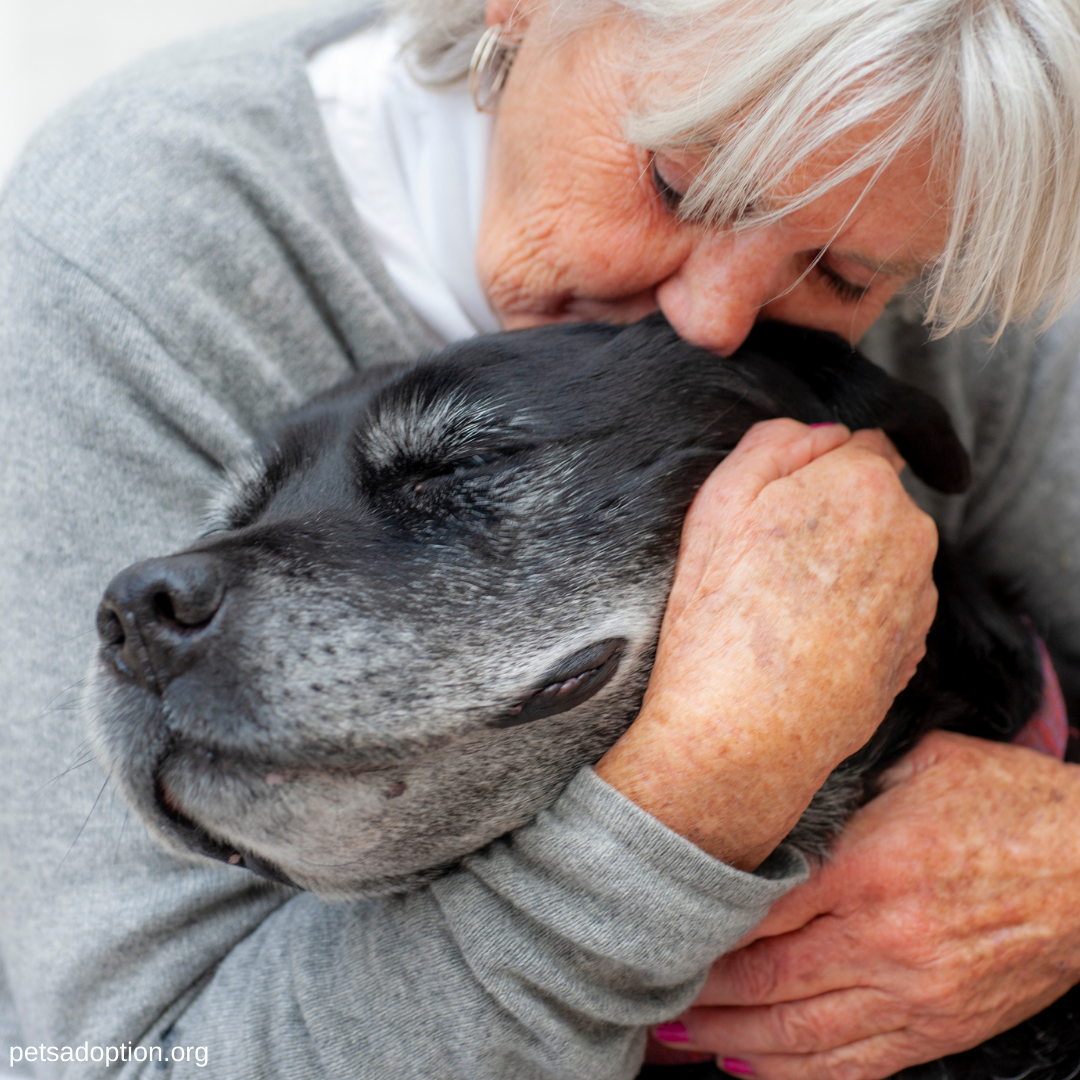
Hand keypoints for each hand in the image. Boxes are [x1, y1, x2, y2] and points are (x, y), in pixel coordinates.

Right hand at [596, 418, 937, 868]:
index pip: (860, 442)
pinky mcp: (915, 646)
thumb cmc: (721, 616)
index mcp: (864, 483)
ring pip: (881, 553)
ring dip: (847, 564)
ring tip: (786, 608)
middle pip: (873, 499)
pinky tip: (809, 640)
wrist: (746, 733)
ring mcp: (918, 593)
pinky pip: (886, 604)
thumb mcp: (719, 501)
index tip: (777, 504)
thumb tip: (820, 431)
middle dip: (833, 514)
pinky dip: (857, 611)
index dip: (814, 469)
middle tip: (770, 559)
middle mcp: (910, 532)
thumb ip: (775, 441)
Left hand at [662, 731, 1079, 1078]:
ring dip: (730, 1040)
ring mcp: (912, 994)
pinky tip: (752, 1071)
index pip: (759, 909)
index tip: (658, 927)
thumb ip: (848, 781)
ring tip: (679, 1039)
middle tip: (648, 993)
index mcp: (870, 867)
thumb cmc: (1009, 805)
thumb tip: (786, 784)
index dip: (701, 927)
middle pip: (766, 980)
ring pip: (799, 1033)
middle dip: (699, 992)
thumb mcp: (922, 764)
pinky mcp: (938, 1028)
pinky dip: (796, 1075)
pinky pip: (855, 1065)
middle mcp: (883, 940)